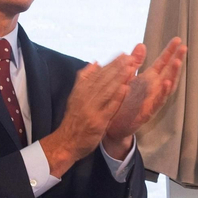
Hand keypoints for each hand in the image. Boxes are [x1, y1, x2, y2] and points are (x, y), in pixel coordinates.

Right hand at [38, 51, 138, 178]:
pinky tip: (125, 88)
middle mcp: (84, 98)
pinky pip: (109, 108)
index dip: (111, 63)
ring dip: (119, 78)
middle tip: (131, 57)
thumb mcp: (75, 97)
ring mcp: (91, 110)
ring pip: (107, 90)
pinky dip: (117, 97)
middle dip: (118, 67)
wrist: (66, 143)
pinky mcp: (97, 122)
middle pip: (103, 79)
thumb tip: (95, 62)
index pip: (98, 74)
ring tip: (131, 67)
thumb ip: (84, 79)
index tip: (123, 54)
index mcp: (80, 90)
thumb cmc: (74, 120)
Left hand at [103, 38, 186, 158]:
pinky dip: (163, 92)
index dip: (169, 51)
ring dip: (173, 74)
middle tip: (184, 47)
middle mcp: (153, 89)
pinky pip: (158, 102)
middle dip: (176, 59)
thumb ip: (136, 63)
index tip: (178, 39)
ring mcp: (152, 100)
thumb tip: (141, 44)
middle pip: (168, 72)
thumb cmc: (121, 102)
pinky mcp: (148, 112)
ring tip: (178, 61)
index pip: (162, 63)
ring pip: (166, 86)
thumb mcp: (128, 78)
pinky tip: (166, 82)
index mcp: (148, 79)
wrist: (112, 125)